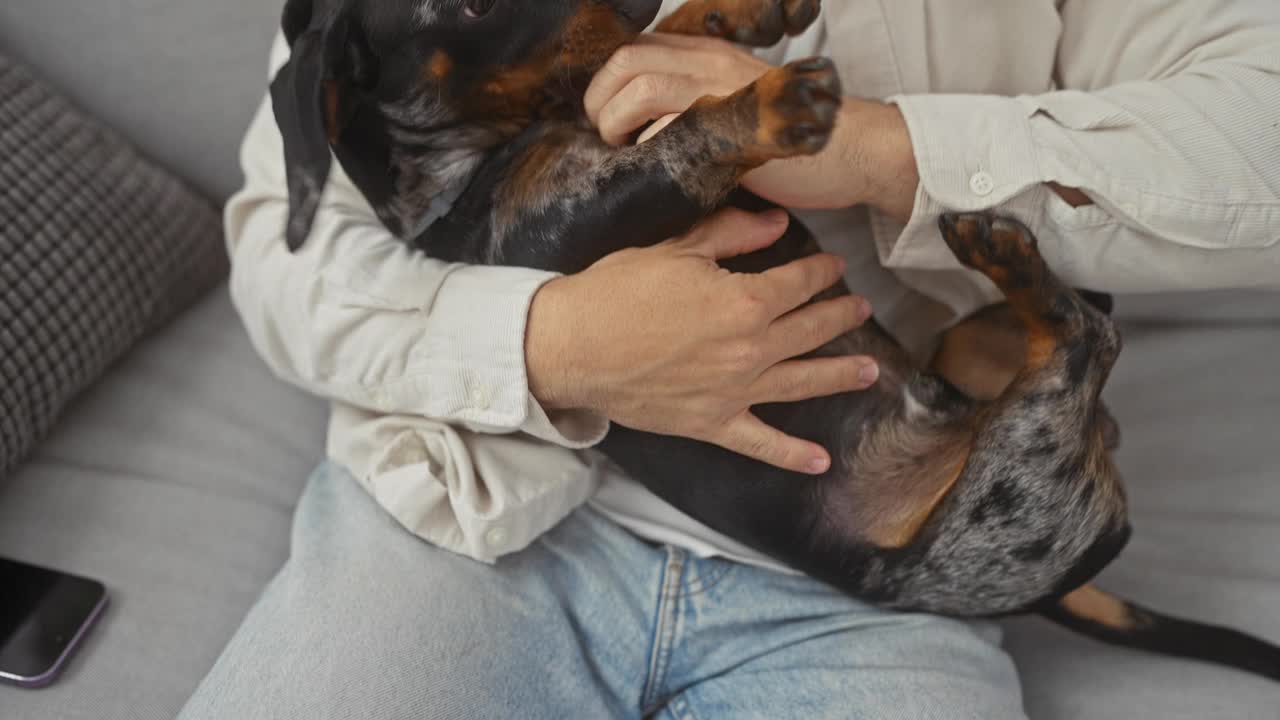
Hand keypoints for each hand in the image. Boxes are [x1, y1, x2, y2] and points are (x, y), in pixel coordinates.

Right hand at [526, 208, 879, 474]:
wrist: (572, 346)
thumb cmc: (617, 292)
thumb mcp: (676, 248)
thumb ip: (732, 234)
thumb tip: (777, 224)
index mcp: (744, 301)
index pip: (797, 283)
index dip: (820, 272)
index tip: (834, 268)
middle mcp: (750, 349)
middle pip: (809, 330)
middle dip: (839, 316)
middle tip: (860, 309)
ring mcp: (734, 391)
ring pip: (801, 382)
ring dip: (838, 376)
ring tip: (869, 373)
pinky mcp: (712, 423)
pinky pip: (760, 442)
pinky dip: (791, 455)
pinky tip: (821, 462)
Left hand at [584, 34, 919, 219]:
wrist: (852, 150)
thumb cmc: (794, 141)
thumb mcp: (738, 109)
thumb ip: (694, 108)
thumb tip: (643, 132)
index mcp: (708, 55)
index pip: (635, 49)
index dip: (607, 84)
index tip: (607, 119)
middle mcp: (710, 62)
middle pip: (626, 60)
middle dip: (601, 102)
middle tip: (608, 139)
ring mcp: (721, 90)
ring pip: (639, 87)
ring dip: (618, 124)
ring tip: (628, 154)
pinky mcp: (729, 124)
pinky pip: (666, 127)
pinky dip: (649, 150)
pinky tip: (658, 171)